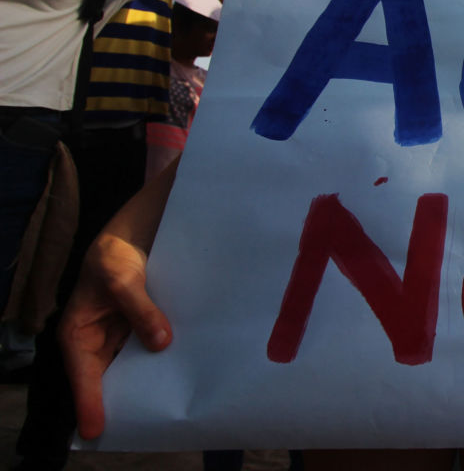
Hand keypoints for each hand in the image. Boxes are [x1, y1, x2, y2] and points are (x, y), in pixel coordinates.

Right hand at [59, 233, 172, 439]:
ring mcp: (121, 338)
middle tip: (143, 418)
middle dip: (125, 398)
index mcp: (78, 334)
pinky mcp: (141, 330)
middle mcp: (98, 342)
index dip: (89, 402)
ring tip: (169, 398)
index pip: (82, 375)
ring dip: (148, 378)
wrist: (132, 235)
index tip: (95, 428)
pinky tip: (184, 368)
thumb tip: (161, 342)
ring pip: (132, 367)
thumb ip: (140, 310)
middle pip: (109, 379)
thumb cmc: (114, 256)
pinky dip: (163, 359)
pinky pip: (151, 350)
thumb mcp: (122, 279)